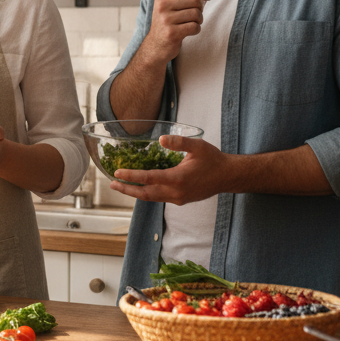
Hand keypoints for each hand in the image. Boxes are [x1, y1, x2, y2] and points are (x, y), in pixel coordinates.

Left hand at [109, 134, 229, 204]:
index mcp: (178, 179)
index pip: (150, 178)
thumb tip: (161, 140)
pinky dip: (146, 193)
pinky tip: (139, 187)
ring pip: (151, 198)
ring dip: (135, 193)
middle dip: (127, 189)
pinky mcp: (180, 200)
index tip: (118, 173)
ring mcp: (178, 199)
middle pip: (146, 194)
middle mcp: (176, 192)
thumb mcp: (198, 146)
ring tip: (120, 186)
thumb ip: (179, 142)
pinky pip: (159, 198)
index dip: (132, 176)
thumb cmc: (213, 160)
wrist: (227, 177)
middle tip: (112, 183)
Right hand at [140, 0, 212, 65]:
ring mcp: (165, 20)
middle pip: (194, 0)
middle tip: (196, 15)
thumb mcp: (174, 4)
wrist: (156, 45)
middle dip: (200, 8)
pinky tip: (189, 31)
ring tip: (192, 23)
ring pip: (196, 14)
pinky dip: (196, 29)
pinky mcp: (171, 33)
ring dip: (199, 20)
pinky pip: (194, 27)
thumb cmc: (168, 22)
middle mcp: (162, 6)